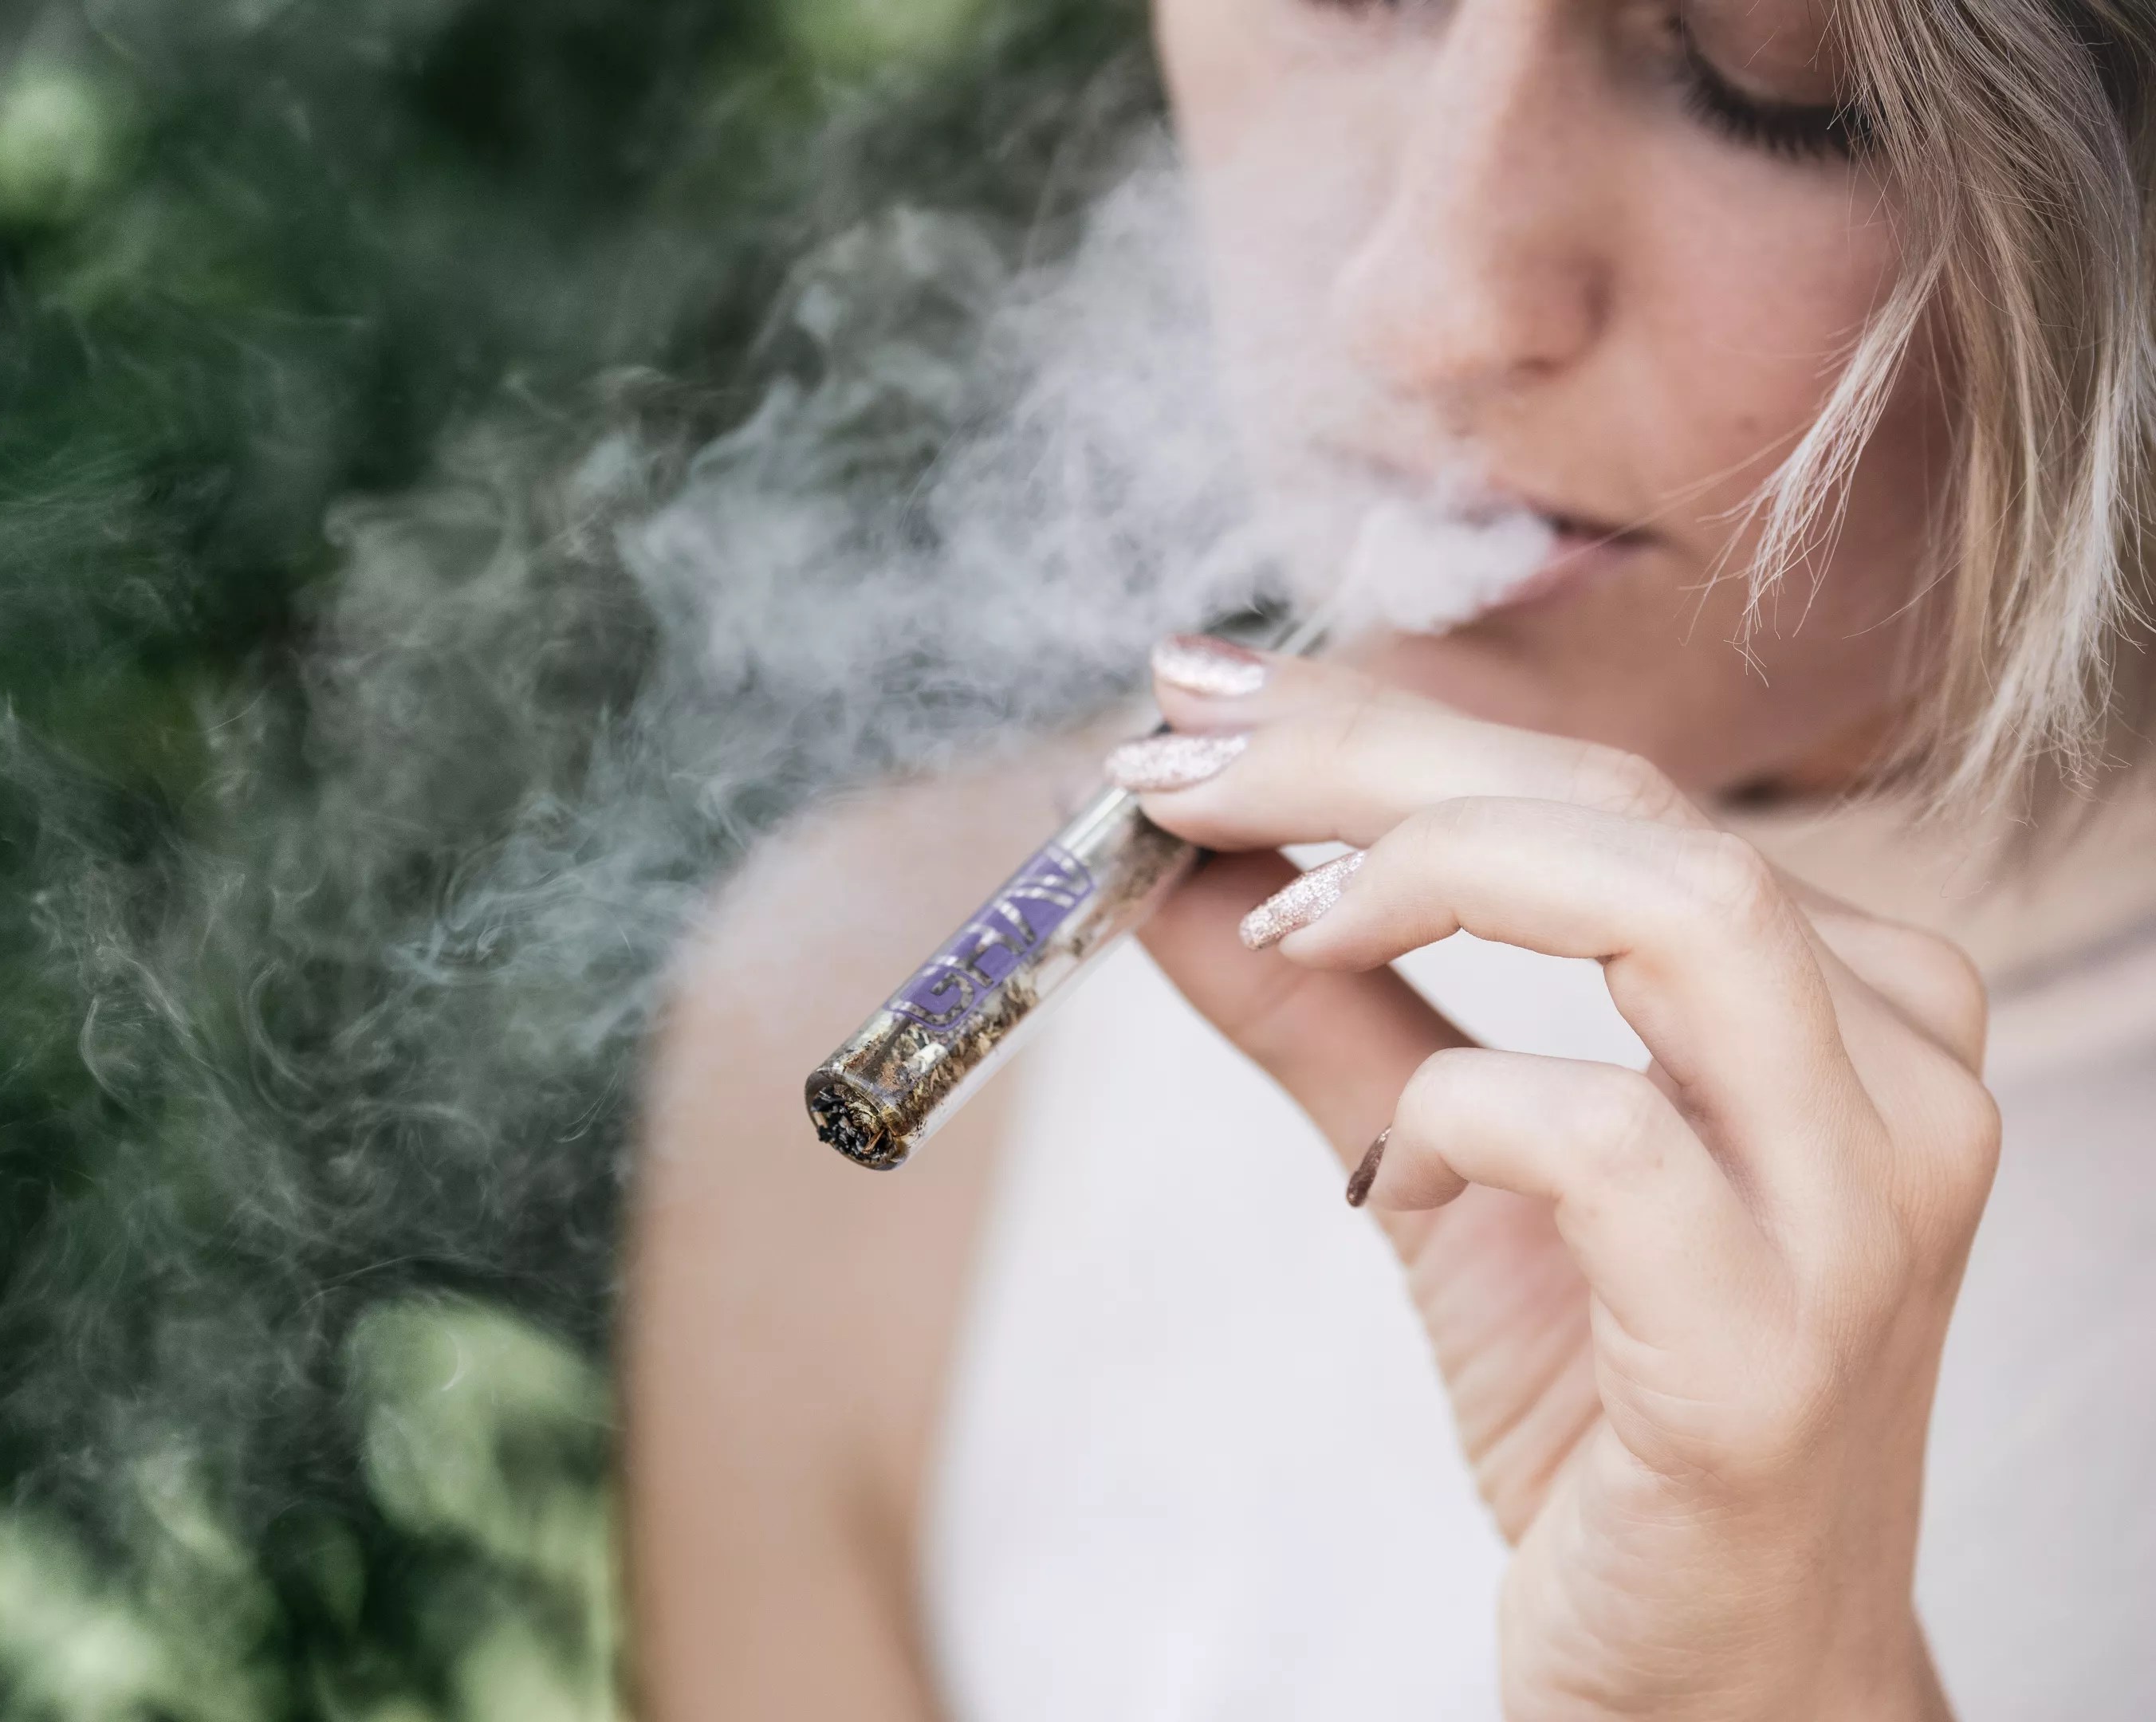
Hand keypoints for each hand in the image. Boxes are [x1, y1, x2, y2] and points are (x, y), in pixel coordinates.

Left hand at [1113, 645, 1992, 1721]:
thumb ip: (1331, 1014)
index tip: (1201, 699)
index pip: (1606, 787)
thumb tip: (1172, 873)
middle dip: (1371, 757)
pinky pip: (1607, 1146)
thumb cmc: (1609, 1412)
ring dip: (1435, 875)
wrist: (1722, 1684)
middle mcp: (1893, 1077)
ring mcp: (1856, 1211)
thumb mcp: (1442, 1174)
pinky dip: (1462, 1122)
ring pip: (1681, 910)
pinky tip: (1405, 1174)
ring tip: (1286, 918)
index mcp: (1841, 1005)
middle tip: (1178, 764)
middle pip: (1628, 812)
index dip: (1385, 721)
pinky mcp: (1772, 1353)